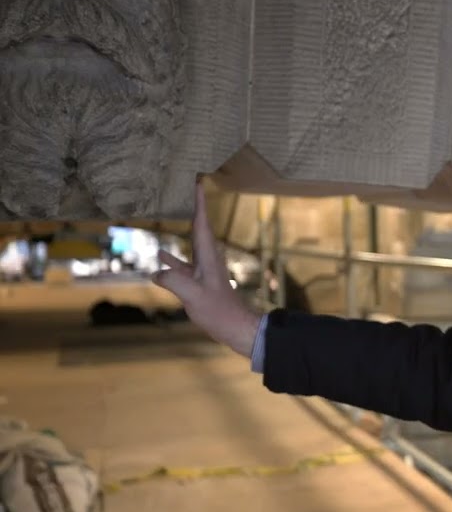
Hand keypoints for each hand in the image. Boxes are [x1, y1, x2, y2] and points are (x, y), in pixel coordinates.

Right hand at [152, 179, 261, 357]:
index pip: (202, 224)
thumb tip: (156, 273)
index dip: (199, 204)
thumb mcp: (193, 296)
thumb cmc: (219, 312)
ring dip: (183, 230)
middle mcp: (207, 260)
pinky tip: (160, 255)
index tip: (197, 183)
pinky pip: (183, 265)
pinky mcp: (199, 283)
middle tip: (188, 189)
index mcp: (208, 258)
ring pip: (190, 245)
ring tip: (171, 216)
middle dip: (193, 209)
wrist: (236, 328)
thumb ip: (173, 281)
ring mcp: (203, 271)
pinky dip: (172, 259)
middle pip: (198, 228)